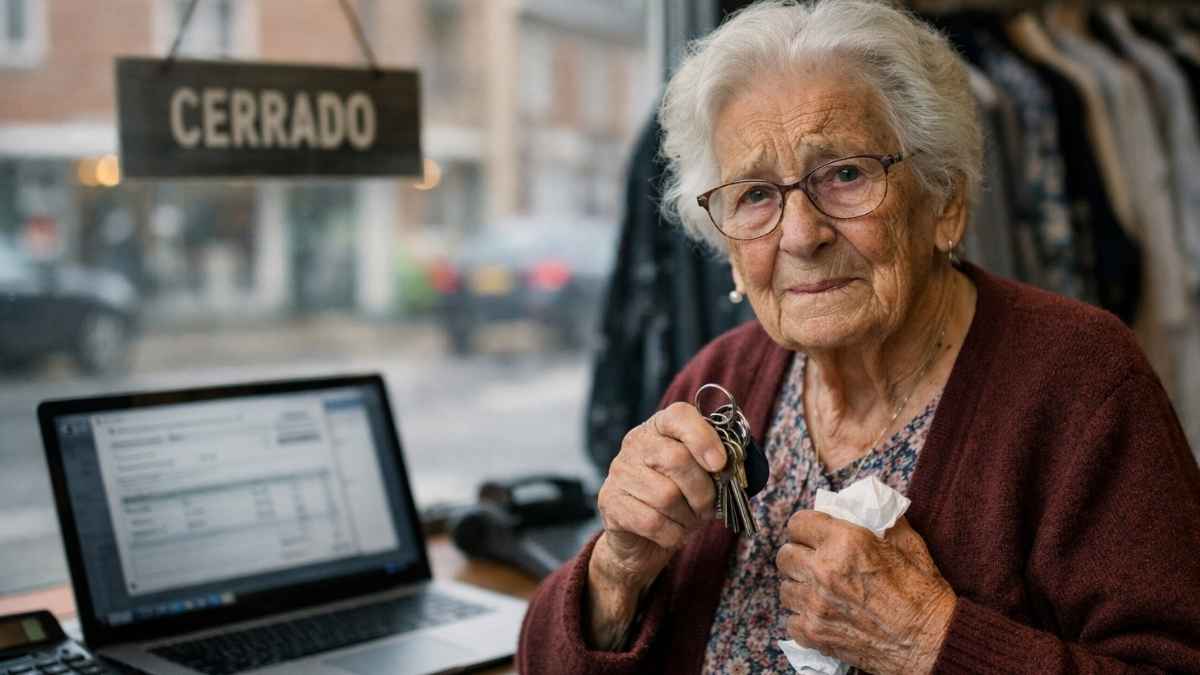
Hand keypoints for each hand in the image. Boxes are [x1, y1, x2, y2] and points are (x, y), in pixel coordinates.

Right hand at [585, 402, 724, 648]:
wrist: (640, 537)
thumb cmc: (679, 500)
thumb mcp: (699, 476)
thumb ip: (716, 467)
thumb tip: (734, 470)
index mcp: (660, 427)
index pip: (679, 416)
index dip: (703, 438)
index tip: (720, 464)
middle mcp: (636, 443)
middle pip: (677, 460)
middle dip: (703, 491)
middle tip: (708, 508)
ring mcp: (620, 472)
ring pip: (666, 496)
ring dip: (688, 517)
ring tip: (689, 521)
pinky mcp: (611, 502)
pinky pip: (652, 522)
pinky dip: (673, 534)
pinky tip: (673, 533)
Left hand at [776, 514, 955, 674]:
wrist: (932, 643)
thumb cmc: (924, 594)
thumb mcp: (909, 544)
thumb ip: (882, 521)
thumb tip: (867, 505)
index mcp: (845, 542)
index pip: (798, 523)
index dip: (805, 527)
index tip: (811, 534)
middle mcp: (824, 570)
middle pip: (785, 555)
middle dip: (798, 555)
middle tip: (812, 562)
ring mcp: (815, 604)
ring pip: (784, 588)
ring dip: (799, 587)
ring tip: (817, 590)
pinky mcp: (814, 633)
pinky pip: (790, 619)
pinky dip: (802, 618)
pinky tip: (821, 615)